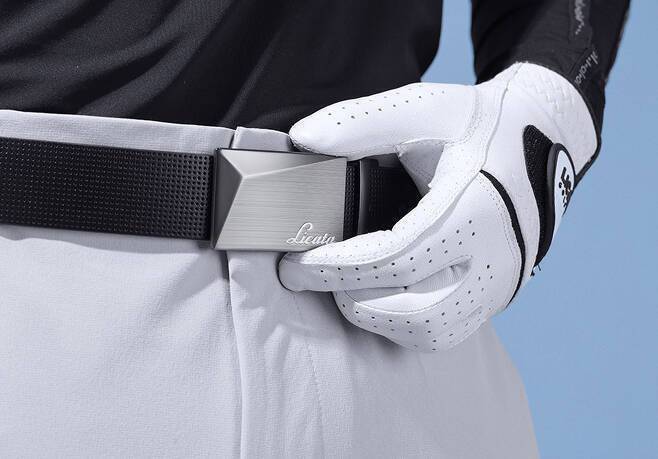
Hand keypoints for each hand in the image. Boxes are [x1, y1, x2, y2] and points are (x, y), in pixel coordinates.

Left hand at [279, 63, 596, 350]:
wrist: (541, 141)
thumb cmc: (480, 126)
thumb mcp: (424, 108)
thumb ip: (360, 122)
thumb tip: (302, 139)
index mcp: (476, 210)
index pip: (396, 258)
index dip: (338, 268)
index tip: (296, 262)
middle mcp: (495, 257)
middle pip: (414, 310)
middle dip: (350, 298)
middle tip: (310, 275)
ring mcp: (499, 282)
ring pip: (431, 332)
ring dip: (376, 318)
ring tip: (342, 288)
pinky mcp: (496, 293)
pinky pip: (446, 332)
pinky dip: (403, 325)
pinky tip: (377, 298)